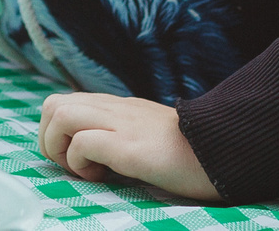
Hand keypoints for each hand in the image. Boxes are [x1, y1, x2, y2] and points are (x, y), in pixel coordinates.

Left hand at [38, 93, 217, 200]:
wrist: (228, 150)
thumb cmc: (192, 153)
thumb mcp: (150, 136)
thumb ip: (125, 135)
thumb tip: (98, 155)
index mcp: (120, 108)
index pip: (67, 102)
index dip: (59, 133)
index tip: (79, 160)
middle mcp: (116, 109)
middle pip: (52, 104)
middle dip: (50, 139)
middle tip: (75, 165)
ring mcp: (122, 124)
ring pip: (60, 114)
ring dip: (60, 148)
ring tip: (86, 170)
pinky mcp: (130, 146)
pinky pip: (83, 143)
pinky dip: (81, 163)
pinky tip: (105, 176)